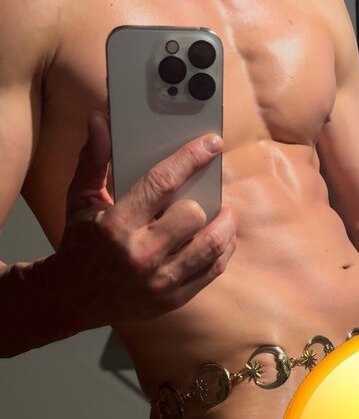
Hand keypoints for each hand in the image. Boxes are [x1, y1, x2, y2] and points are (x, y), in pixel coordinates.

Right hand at [55, 111, 236, 327]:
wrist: (72, 298)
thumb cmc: (80, 242)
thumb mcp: (80, 199)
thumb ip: (93, 160)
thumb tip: (101, 121)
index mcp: (117, 224)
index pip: (162, 182)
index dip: (191, 157)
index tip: (212, 143)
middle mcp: (141, 254)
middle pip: (192, 215)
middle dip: (202, 199)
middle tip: (209, 191)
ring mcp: (160, 280)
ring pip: (212, 245)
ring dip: (225, 225)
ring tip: (224, 213)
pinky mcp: (173, 298)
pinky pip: (213, 270)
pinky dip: (223, 250)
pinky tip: (220, 238)